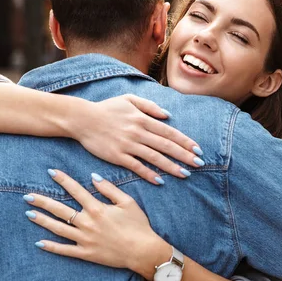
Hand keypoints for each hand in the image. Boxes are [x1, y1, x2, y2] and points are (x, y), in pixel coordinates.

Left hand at [24, 169, 170, 277]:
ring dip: (43, 221)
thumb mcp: (128, 202)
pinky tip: (39, 242)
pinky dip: (52, 247)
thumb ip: (109, 189)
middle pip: (60, 210)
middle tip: (27, 196)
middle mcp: (87, 223)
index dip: (62, 180)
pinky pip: (65, 250)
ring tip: (29, 214)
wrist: (142, 251)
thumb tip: (93, 177)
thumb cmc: (138, 225)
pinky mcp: (86, 253)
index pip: (76, 190)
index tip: (50, 172)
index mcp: (97, 208)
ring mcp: (85, 239)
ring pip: (58, 229)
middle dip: (43, 202)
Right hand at [69, 94, 203, 184]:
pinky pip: (136, 166)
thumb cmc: (107, 108)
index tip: (198, 150)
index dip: (185, 141)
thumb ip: (150, 106)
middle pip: (166, 146)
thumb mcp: (129, 99)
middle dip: (185, 156)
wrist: (82, 119)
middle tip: (199, 164)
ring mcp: (128, 145)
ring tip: (185, 174)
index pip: (169, 132)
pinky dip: (149, 174)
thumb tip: (168, 116)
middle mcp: (138, 132)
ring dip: (171, 167)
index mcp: (142, 119)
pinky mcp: (117, 156)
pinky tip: (160, 180)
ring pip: (155, 157)